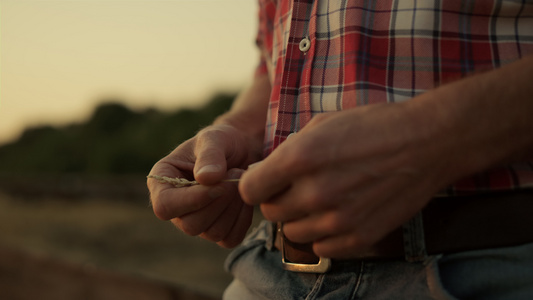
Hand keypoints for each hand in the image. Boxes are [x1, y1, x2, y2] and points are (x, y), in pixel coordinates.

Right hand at [148, 124, 255, 247]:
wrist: (242, 150)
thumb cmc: (222, 141)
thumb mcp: (215, 138)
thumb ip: (210, 155)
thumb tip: (206, 179)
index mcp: (162, 183)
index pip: (164, 207)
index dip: (191, 200)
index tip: (218, 181)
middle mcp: (176, 208)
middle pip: (191, 225)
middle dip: (219, 201)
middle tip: (236, 173)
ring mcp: (197, 222)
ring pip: (213, 233)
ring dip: (233, 207)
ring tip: (241, 181)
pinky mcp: (218, 231)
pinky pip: (230, 238)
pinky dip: (243, 219)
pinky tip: (245, 198)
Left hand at [239, 101, 456, 257]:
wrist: (426, 142)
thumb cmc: (374, 126)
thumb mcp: (323, 124)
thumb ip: (289, 151)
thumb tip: (266, 172)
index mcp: (300, 158)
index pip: (250, 189)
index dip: (255, 184)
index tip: (264, 182)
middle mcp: (315, 192)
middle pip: (270, 213)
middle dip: (277, 200)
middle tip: (295, 188)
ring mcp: (337, 219)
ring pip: (292, 233)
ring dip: (299, 218)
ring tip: (319, 200)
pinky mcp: (359, 237)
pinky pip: (320, 248)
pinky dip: (322, 235)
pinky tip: (336, 214)